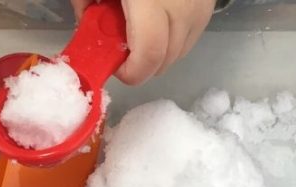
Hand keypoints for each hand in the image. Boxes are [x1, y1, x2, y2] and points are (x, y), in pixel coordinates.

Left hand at [71, 0, 215, 84]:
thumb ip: (86, 3)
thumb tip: (86, 28)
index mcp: (149, 1)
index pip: (149, 55)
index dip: (131, 72)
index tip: (116, 67)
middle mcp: (181, 8)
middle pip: (165, 60)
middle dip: (141, 64)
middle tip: (123, 48)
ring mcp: (199, 8)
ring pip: (180, 52)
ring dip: (158, 52)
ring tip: (141, 29)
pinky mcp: (209, 6)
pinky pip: (192, 36)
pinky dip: (173, 37)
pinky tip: (158, 18)